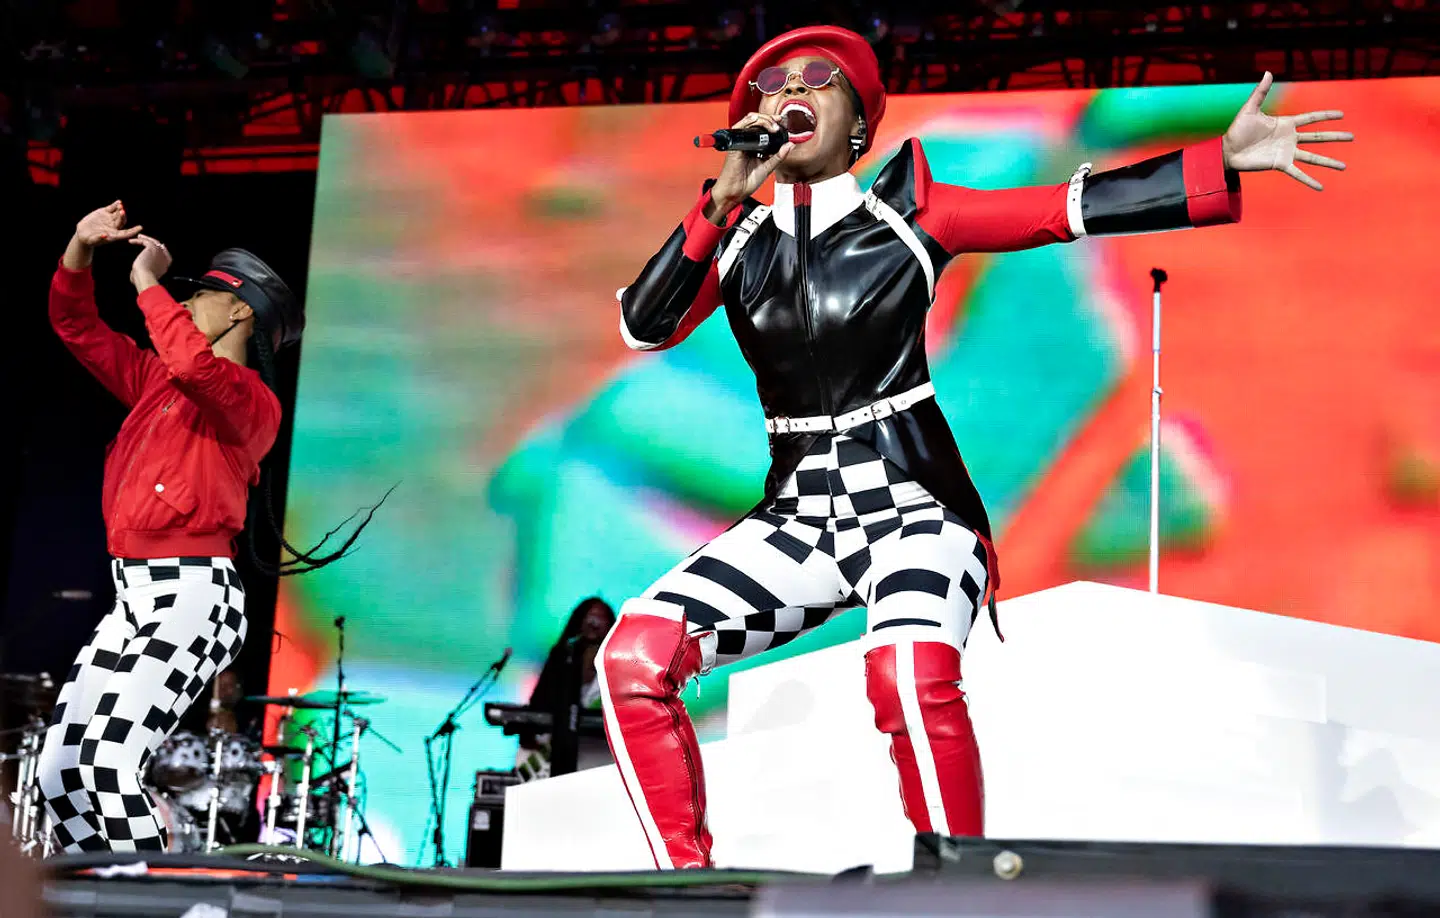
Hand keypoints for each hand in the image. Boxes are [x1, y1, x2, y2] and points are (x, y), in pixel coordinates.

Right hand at [74, 201, 143, 246]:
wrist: (83, 232)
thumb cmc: (89, 240)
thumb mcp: (93, 240)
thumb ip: (99, 238)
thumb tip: (105, 235)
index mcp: (115, 235)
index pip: (126, 233)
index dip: (133, 230)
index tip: (140, 228)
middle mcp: (114, 226)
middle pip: (122, 220)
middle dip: (122, 216)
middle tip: (122, 212)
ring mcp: (110, 218)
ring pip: (118, 213)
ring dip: (120, 209)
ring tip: (120, 205)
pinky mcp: (104, 212)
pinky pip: (112, 208)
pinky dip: (115, 205)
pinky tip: (118, 202)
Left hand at [128, 234, 172, 290]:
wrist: (145, 277)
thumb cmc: (143, 280)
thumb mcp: (144, 277)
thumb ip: (141, 274)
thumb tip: (133, 276)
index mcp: (165, 265)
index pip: (164, 254)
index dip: (158, 249)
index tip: (151, 245)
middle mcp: (164, 257)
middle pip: (160, 246)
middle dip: (152, 242)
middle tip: (144, 239)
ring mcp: (160, 252)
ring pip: (154, 242)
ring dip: (146, 238)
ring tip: (138, 237)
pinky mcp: (153, 248)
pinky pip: (146, 241)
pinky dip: (138, 240)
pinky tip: (131, 241)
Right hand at [705, 111, 795, 223]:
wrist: (735, 192)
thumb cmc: (746, 182)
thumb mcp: (768, 167)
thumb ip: (779, 156)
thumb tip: (790, 145)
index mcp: (754, 146)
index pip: (763, 128)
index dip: (773, 122)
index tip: (783, 122)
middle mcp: (746, 141)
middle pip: (757, 121)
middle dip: (770, 118)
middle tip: (780, 122)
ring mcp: (740, 142)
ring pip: (750, 121)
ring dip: (763, 119)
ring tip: (774, 126)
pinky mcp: (735, 144)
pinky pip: (741, 127)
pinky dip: (750, 122)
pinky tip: (760, 122)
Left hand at [1222, 72, 1352, 190]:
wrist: (1227, 150)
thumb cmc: (1237, 129)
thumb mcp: (1250, 109)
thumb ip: (1260, 92)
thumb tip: (1268, 72)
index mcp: (1286, 123)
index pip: (1311, 118)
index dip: (1326, 116)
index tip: (1342, 115)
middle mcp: (1290, 138)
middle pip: (1318, 137)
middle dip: (1335, 137)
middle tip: (1352, 137)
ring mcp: (1286, 152)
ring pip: (1313, 157)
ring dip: (1328, 162)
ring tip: (1344, 167)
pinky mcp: (1280, 165)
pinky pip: (1298, 173)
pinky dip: (1309, 180)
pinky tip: (1320, 187)